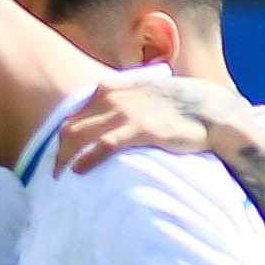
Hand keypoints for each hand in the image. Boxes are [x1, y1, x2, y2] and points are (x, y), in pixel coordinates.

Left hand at [51, 72, 251, 173]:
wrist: (211, 111)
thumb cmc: (180, 106)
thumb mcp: (146, 95)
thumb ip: (125, 102)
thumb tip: (111, 115)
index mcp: (114, 89)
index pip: (76, 112)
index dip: (64, 133)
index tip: (59, 150)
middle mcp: (115, 99)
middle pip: (72, 125)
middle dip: (59, 148)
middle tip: (54, 168)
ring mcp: (126, 114)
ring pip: (81, 135)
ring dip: (65, 157)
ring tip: (58, 175)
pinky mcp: (140, 131)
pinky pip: (104, 145)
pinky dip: (86, 158)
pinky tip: (77, 171)